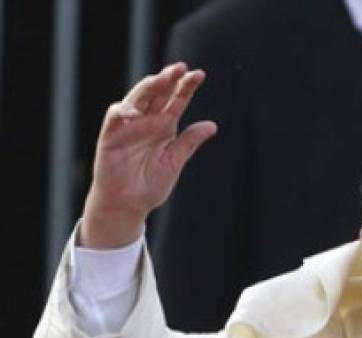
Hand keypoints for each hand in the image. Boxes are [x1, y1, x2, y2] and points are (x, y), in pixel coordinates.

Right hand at [81, 62, 216, 248]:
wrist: (128, 205)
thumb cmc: (150, 184)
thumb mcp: (174, 161)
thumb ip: (189, 142)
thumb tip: (212, 125)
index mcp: (163, 127)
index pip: (175, 101)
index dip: (186, 87)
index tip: (199, 74)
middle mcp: (146, 122)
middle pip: (157, 95)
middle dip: (168, 80)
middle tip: (181, 67)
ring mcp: (127, 128)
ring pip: (136, 100)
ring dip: (148, 88)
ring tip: (161, 78)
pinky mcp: (109, 137)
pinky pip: (114, 118)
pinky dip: (123, 111)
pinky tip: (135, 109)